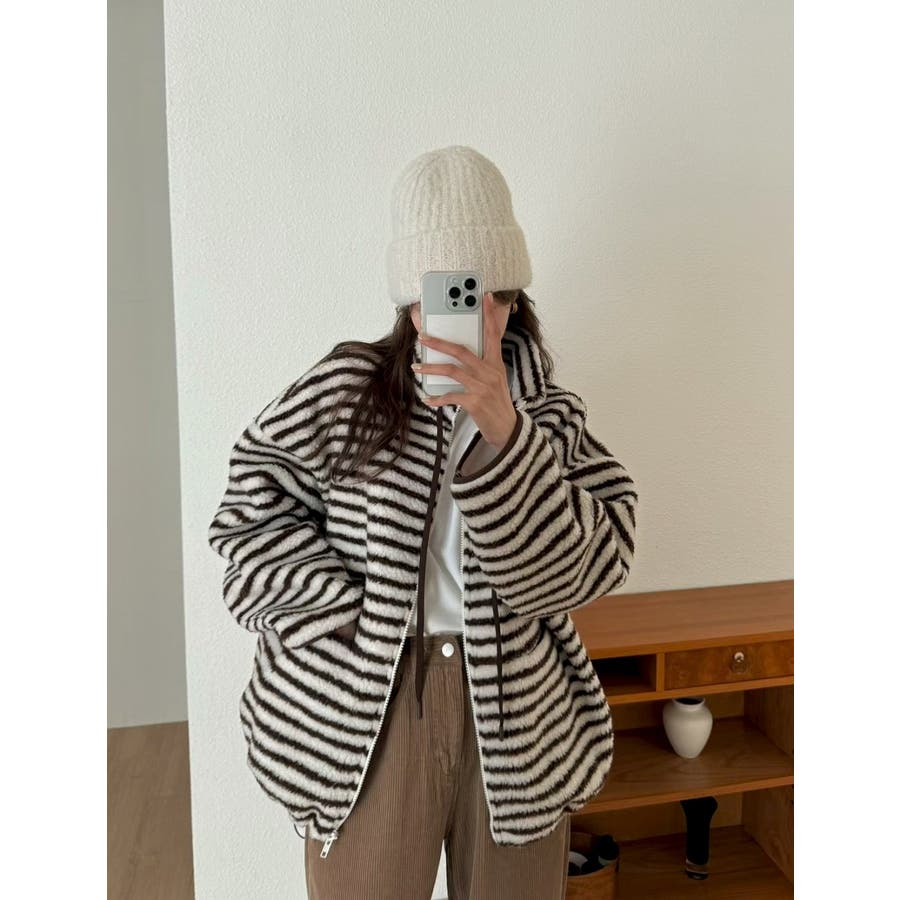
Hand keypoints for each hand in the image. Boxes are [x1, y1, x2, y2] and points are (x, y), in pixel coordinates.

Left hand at [412, 292, 517, 450]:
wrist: (507, 428)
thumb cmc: (497, 402)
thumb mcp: (495, 379)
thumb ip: (481, 366)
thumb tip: (456, 357)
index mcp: (495, 363)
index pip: (493, 334)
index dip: (489, 315)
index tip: (486, 297)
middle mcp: (490, 372)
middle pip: (461, 350)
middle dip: (439, 342)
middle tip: (422, 336)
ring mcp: (482, 387)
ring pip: (452, 371)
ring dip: (431, 368)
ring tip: (416, 367)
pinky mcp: (475, 402)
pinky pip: (450, 396)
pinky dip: (437, 398)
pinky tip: (427, 398)